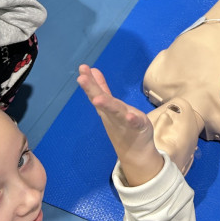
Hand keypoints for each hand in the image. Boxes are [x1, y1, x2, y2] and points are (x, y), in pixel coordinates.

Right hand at [77, 65, 163, 184]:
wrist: (135, 151)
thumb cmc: (122, 124)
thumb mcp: (111, 104)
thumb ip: (102, 87)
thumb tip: (92, 69)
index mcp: (106, 107)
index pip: (96, 92)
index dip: (89, 81)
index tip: (82, 68)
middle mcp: (112, 114)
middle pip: (101, 101)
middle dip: (91, 90)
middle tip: (81, 78)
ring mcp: (124, 122)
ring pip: (115, 111)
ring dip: (107, 105)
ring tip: (98, 99)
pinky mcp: (138, 127)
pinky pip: (135, 123)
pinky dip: (132, 119)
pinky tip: (129, 116)